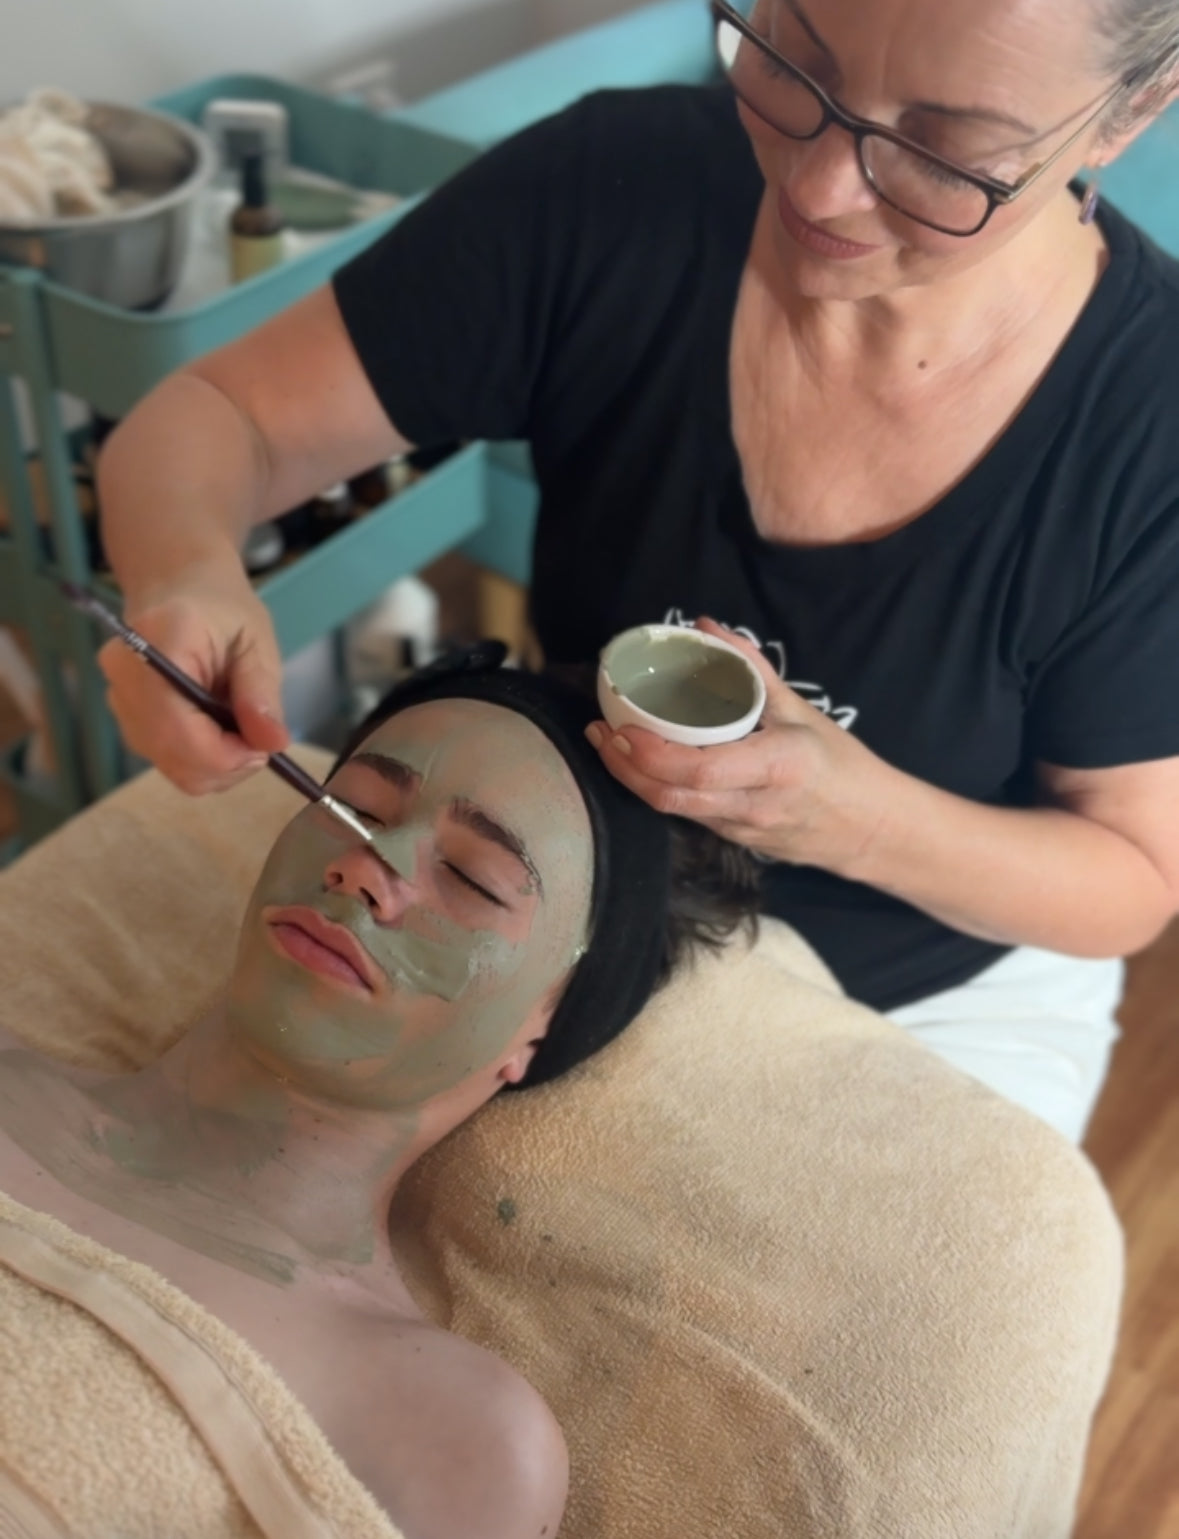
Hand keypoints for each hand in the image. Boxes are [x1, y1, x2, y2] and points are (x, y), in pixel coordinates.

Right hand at [99, 571, 288, 794]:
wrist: (178, 587)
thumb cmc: (221, 609)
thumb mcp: (256, 642)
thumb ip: (261, 693)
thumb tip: (272, 744)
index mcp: (160, 643)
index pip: (177, 726)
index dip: (224, 755)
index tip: (263, 750)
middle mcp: (126, 675)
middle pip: (171, 754)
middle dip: (225, 764)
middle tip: (259, 742)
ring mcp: (118, 698)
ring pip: (168, 764)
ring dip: (215, 765)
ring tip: (240, 731)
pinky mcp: (124, 716)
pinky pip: (164, 757)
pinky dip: (199, 759)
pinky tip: (219, 731)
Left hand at [586, 620, 889, 873]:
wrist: (871, 829)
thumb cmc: (840, 765)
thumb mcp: (800, 710)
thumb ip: (750, 668)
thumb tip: (706, 627)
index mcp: (776, 767)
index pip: (698, 770)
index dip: (650, 753)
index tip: (622, 726)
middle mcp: (753, 804)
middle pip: (671, 797)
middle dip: (624, 767)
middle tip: (601, 731)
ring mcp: (741, 830)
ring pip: (672, 810)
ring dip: (633, 779)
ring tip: (610, 744)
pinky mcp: (734, 842)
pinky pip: (687, 815)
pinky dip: (658, 789)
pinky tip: (642, 765)